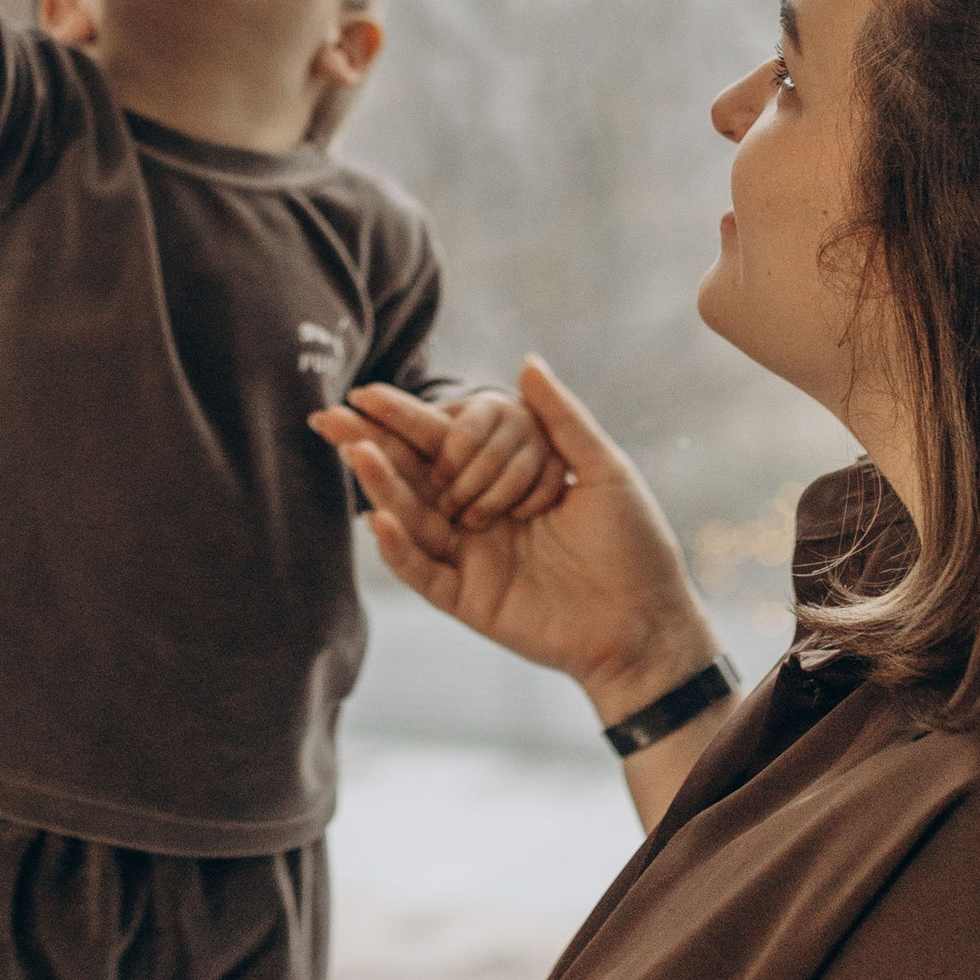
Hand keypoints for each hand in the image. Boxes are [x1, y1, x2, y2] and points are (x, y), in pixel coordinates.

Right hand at [313, 356, 720, 724]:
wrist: (650, 619)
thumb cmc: (635, 544)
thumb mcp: (602, 470)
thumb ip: (561, 419)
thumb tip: (527, 360)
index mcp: (501, 483)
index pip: (443, 444)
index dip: (404, 419)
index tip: (366, 393)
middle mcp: (475, 519)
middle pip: (413, 478)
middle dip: (371, 447)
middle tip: (330, 419)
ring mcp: (469, 560)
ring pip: (412, 519)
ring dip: (381, 487)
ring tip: (357, 452)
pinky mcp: (469, 600)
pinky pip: (424, 573)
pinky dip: (399, 548)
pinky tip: (379, 518)